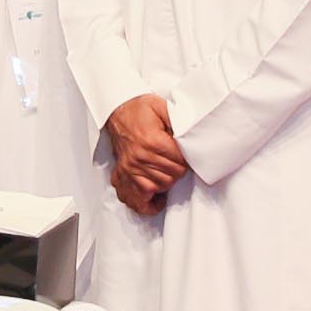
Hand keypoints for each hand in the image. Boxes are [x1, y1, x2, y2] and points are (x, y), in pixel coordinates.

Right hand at [103, 93, 188, 215]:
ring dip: (166, 182)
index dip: (186, 160)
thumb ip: (179, 118)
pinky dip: (147, 203)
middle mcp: (139, 157)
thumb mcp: (162, 107)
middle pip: (171, 177)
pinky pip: (134, 199)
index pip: (180, 163)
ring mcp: (129, 169)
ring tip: (167, 172)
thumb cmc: (139, 110)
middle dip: (177, 170)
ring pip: (158, 187)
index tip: (185, 156)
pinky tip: (156, 199)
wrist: (117, 111)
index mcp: (152, 141)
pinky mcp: (122, 176)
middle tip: (176, 162)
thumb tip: (193, 132)